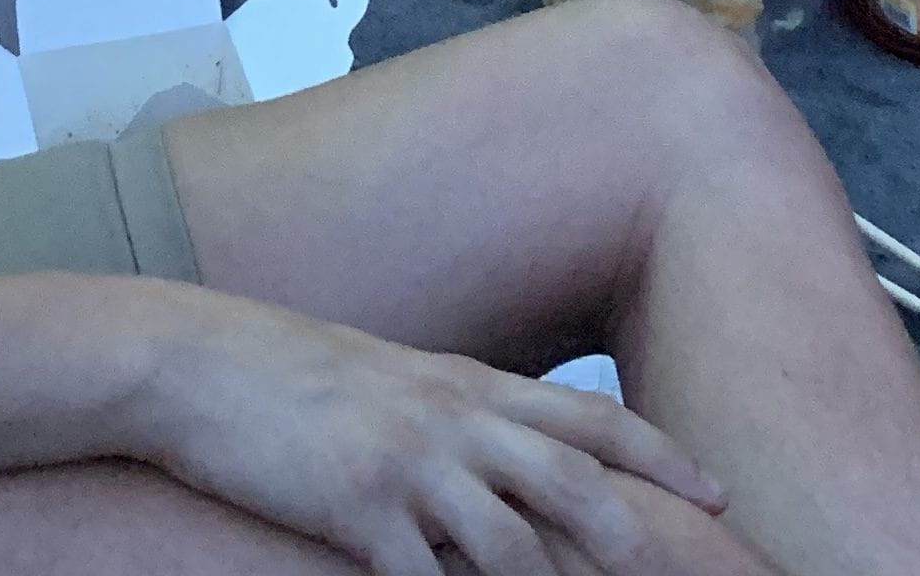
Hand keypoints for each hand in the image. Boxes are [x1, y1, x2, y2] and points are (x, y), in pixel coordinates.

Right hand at [145, 285, 722, 575]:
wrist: (200, 363)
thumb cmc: (294, 375)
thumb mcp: (392, 381)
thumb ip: (455, 415)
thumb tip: (504, 455)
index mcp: (467, 384)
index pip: (588, 417)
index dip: (660, 454)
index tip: (719, 489)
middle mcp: (451, 418)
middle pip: (570, 477)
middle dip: (630, 529)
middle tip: (680, 568)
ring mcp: (406, 466)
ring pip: (511, 543)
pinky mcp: (355, 512)